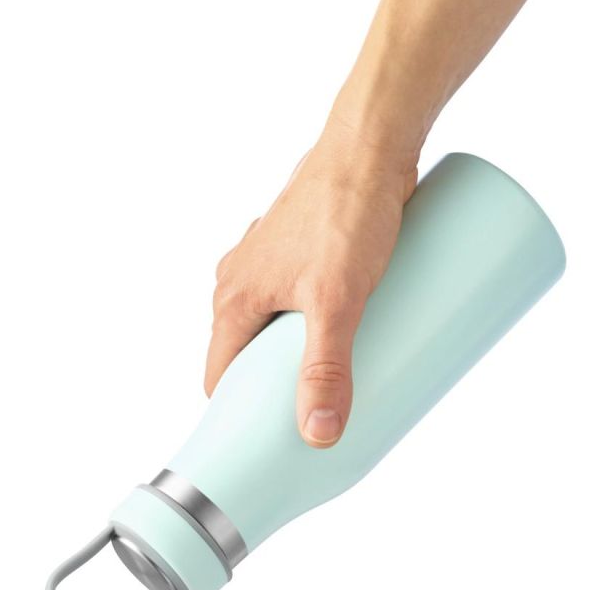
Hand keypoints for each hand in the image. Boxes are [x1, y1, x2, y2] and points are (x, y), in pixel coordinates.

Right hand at [204, 118, 417, 447]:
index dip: (235, 415)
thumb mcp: (337, 300)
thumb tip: (319, 433)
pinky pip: (302, 301)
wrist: (369, 145)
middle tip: (315, 418)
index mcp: (234, 297)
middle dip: (276, 390)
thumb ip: (326, 367)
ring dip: (301, 356)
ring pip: (279, 326)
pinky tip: (349, 335)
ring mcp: (275, 263)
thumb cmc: (345, 211)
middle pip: (251, 355)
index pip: (221, 376)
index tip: (260, 444)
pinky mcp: (306, 251)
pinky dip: (317, 325)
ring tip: (339, 381)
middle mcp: (244, 279)